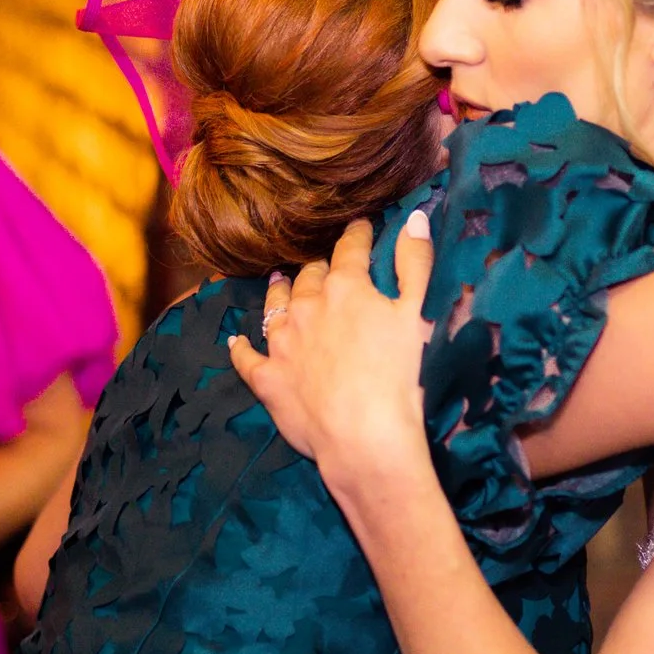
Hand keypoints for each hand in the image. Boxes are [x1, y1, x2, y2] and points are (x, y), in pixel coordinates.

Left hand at [231, 212, 437, 479]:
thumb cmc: (400, 373)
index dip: (357, 235)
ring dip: (279, 292)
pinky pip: (245, 357)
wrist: (365, 436)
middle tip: (326, 265)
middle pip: (310, 276)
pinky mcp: (267, 378)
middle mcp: (306, 306)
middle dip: (319, 267)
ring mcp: (281, 342)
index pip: (350, 249)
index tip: (361, 227)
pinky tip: (235, 340)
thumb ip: (415, 263)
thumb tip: (414, 217)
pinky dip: (241, 347)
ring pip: (274, 306)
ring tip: (279, 281)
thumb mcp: (418, 312)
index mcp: (345, 287)